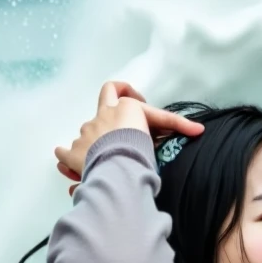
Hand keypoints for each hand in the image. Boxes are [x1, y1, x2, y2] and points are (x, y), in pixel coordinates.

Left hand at [55, 81, 204, 193]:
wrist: (117, 169)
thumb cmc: (138, 153)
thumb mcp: (155, 137)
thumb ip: (165, 131)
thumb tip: (198, 131)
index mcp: (123, 109)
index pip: (138, 100)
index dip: (149, 104)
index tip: (152, 107)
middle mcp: (102, 116)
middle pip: (108, 93)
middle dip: (115, 96)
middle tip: (121, 112)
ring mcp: (85, 134)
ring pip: (87, 129)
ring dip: (94, 139)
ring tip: (100, 157)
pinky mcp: (72, 154)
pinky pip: (64, 152)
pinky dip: (66, 157)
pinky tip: (68, 166)